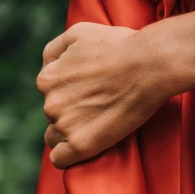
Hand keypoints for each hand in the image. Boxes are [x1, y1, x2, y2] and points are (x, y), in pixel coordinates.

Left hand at [36, 22, 165, 168]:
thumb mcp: (78, 33)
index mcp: (46, 79)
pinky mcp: (81, 146)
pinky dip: (67, 156)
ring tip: (97, 124)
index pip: (48, 95)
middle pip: (52, 117)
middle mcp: (50, 104)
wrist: (148, 66)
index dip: (67, 95)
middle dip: (70, 114)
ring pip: (55, 138)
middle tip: (97, 108)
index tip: (87, 94)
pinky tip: (83, 146)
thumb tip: (47, 67)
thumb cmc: (119, 46)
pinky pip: (59, 160)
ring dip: (71, 134)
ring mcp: (65, 126)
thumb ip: (54, 50)